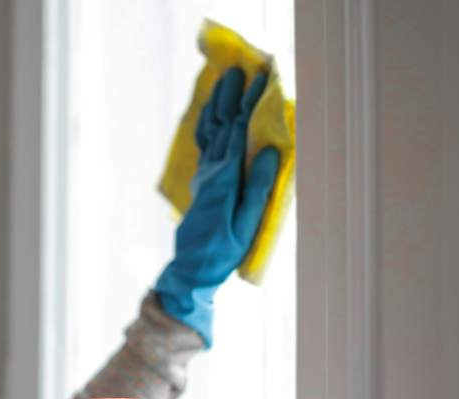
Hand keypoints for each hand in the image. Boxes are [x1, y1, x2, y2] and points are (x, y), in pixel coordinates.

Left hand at [153, 67, 280, 346]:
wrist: (191, 268)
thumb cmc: (223, 250)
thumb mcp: (246, 222)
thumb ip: (257, 186)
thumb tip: (267, 149)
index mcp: (225, 177)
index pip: (238, 131)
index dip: (250, 103)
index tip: (262, 78)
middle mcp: (211, 171)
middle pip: (221, 125)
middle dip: (232, 96)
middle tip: (241, 69)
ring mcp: (204, 175)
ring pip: (209, 131)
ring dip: (217, 105)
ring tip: (223, 82)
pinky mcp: (202, 183)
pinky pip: (204, 145)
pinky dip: (208, 124)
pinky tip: (211, 116)